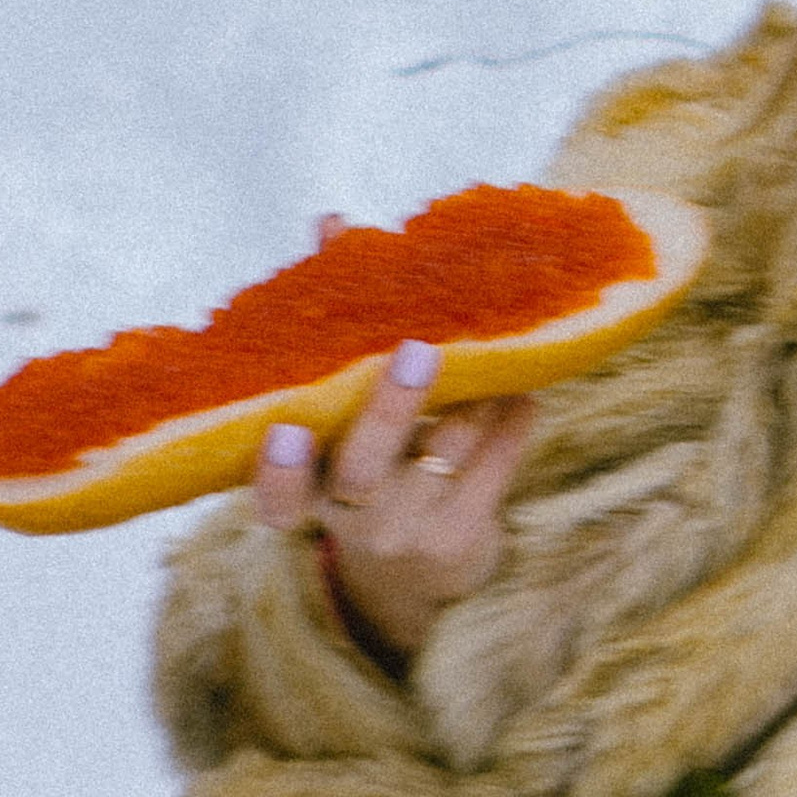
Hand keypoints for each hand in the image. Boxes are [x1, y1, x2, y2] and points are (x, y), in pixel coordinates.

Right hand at [252, 221, 533, 660]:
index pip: (274, 498)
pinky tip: (521, 385)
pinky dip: (510, 418)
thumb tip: (333, 223)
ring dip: (472, 394)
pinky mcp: (464, 539)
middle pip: (363, 471)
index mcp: (306, 492)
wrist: (414, 572)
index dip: (276, 472)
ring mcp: (409, 533)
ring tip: (494, 340)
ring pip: (443, 455)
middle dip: (392, 408)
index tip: (283, 430)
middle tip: (419, 348)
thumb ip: (335, 328)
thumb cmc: (366, 463)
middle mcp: (349, 521)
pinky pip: (496, 467)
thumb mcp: (337, 419)